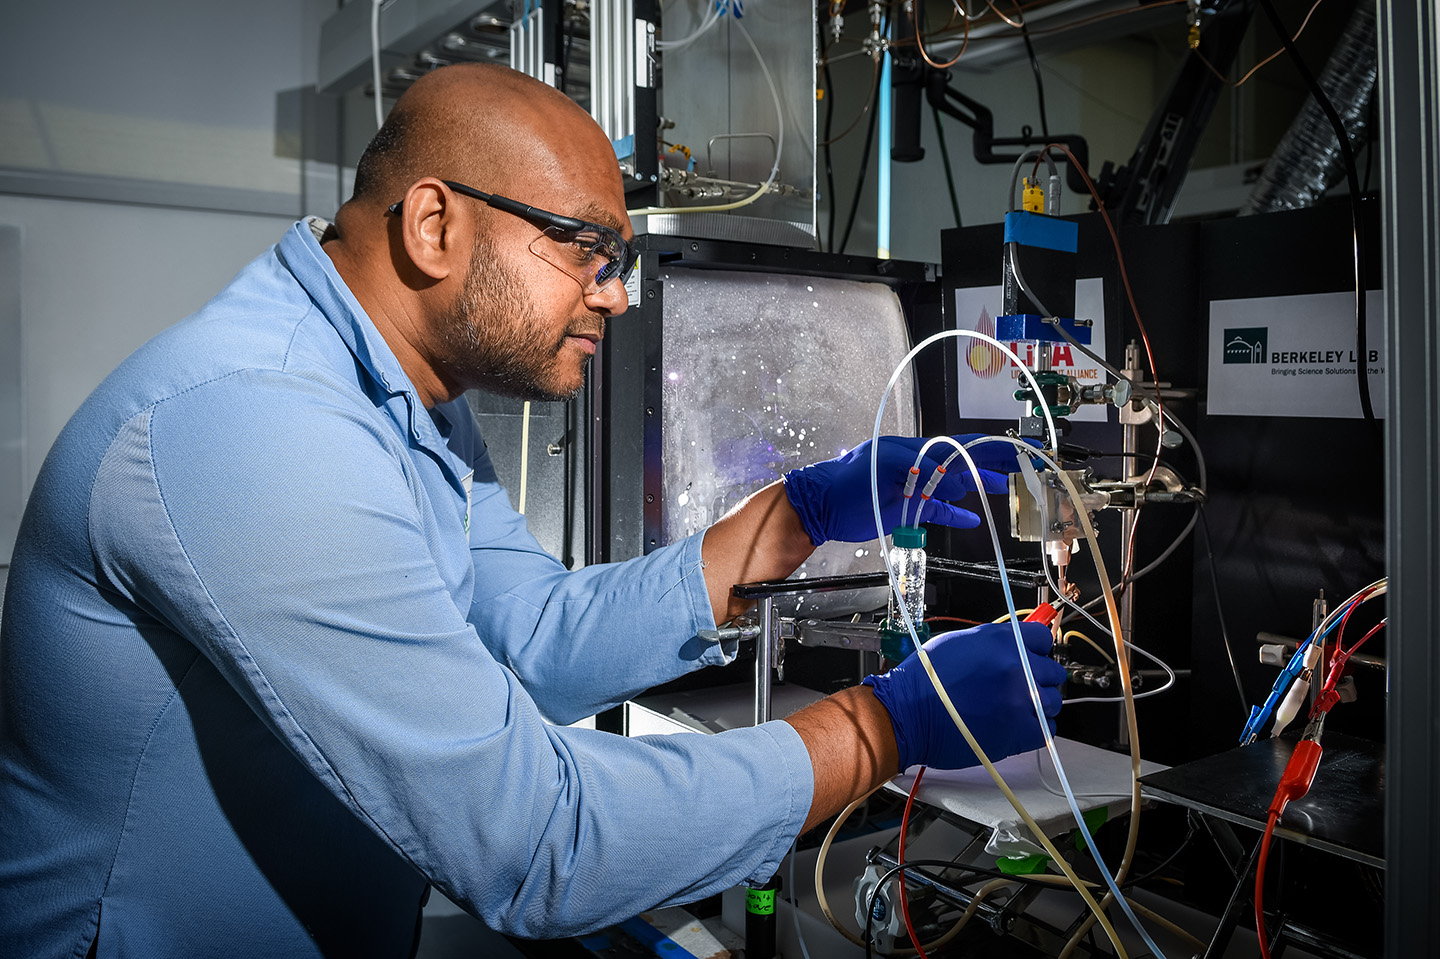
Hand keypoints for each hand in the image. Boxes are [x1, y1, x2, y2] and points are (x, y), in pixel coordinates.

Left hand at [781, 435, 1021, 545]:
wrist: (818, 507)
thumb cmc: (845, 484)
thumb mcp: (881, 468)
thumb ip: (917, 467)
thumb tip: (949, 476)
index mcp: (915, 451)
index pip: (959, 446)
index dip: (989, 448)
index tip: (1015, 449)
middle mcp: (919, 466)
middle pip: (963, 463)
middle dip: (993, 463)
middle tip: (1022, 465)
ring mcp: (914, 486)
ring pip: (954, 484)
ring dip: (979, 485)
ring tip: (1006, 488)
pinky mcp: (907, 507)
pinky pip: (937, 508)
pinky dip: (955, 512)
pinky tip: (973, 517)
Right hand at [862, 622, 1065, 771]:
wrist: (908, 714)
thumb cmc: (924, 680)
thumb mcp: (958, 642)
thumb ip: (994, 642)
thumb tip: (1014, 646)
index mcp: (1001, 641)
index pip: (1042, 638)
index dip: (1036, 649)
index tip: (1030, 657)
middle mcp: (1016, 667)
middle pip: (1052, 671)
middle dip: (1038, 677)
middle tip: (1019, 686)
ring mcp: (1021, 701)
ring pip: (1053, 701)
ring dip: (1039, 704)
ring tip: (1015, 708)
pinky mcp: (1019, 732)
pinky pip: (1046, 729)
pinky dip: (1036, 728)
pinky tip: (1017, 725)